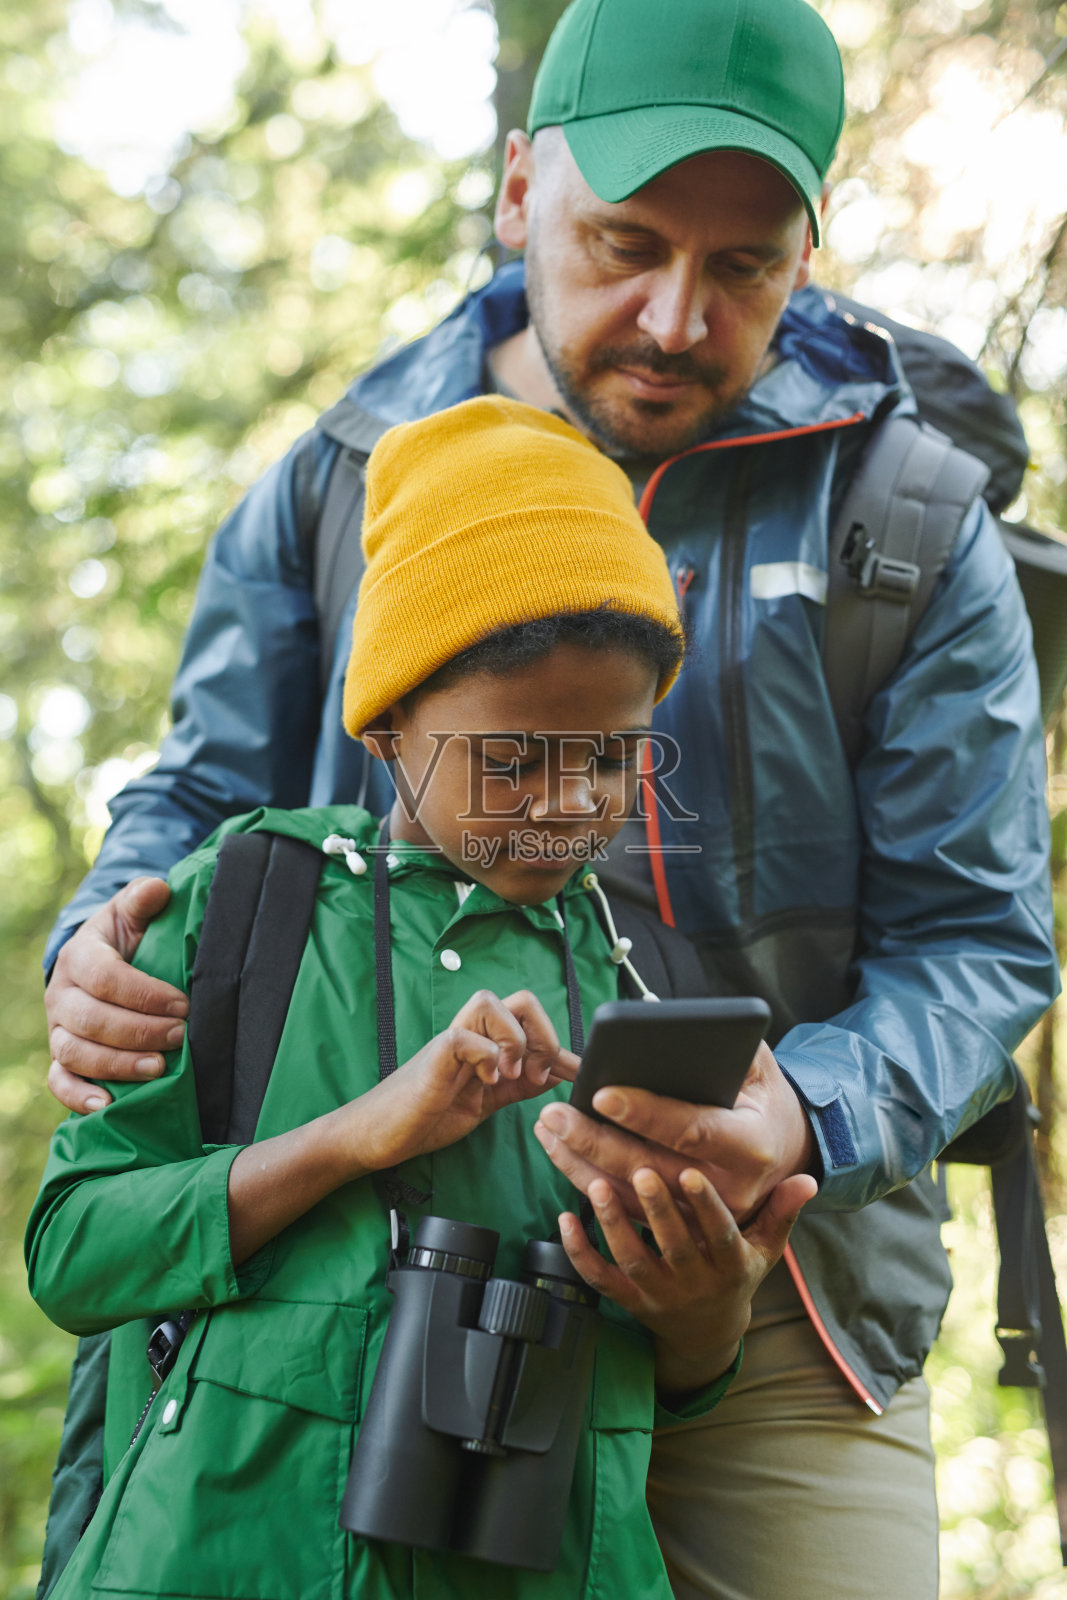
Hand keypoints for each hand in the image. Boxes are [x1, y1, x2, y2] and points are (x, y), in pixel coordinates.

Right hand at [45, 879, 188, 1113]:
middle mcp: (61, 996)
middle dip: (138, 1032)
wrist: (101, 964)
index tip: (182, 1004)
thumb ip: (142, 900)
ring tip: (158, 1070)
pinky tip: (108, 1104)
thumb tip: (157, 889)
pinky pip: (59, 1082)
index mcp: (79, 957)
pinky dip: (79, 1096)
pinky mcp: (60, 1058)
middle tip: (179, 1036)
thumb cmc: (127, 939)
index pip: (104, 977)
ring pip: (74, 1053)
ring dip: (117, 1065)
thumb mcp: (133, 913)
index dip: (144, 994)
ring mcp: (57, 1030)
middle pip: (90, 1020)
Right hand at [339, 988, 579, 1172]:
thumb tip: (556, 1075)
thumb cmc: (426, 1116)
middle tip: (537, 1074)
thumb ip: (518, 1086)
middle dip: (543, 1035)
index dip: (559, 1044)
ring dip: (514, 1039)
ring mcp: (451, 1042)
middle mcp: (471, 1034)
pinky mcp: (433, 1057)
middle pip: (521, 999)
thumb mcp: (487, 1101)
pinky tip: (487, 1081)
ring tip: (510, 1075)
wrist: (378, 1136)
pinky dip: (485, 1055)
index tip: (575, 1075)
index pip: (531, 1020)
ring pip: (491, 1002)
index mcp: (486, 1043)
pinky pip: (464, 1036)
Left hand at [533, 1041, 814, 1224]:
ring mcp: (703, 1218)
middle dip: (596, 1141)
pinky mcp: (681, 1230)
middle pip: (649, 1168)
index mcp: (750, 1149)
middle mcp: (728, 1192)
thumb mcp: (762, 1070)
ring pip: (630, 1198)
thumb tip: (670, 1030)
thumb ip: (728, 1050)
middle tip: (557, 1114)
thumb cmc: (765, 1104)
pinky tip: (563, 1160)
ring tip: (548, 1130)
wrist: (785, 1157)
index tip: (602, 1093)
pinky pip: (627, 1214)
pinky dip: (590, 1187)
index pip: (691, 1130)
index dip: (645, 1114)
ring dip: (581, 1165)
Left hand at [559, 1164, 816, 1391]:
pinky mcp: (628, 1300)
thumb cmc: (737, 1275)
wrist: (708, 1333)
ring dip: (613, 1224)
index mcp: (729, 1266)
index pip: (720, 1235)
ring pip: (632, 1260)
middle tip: (642, 1171)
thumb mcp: (765, 1250)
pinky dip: (579, 1252)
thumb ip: (781, 1213)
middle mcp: (693, 1282)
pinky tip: (565, 1219)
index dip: (706, 1207)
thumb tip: (808, 1180)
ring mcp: (657, 1294)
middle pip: (673, 1247)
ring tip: (597, 1185)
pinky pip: (600, 1280)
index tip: (692, 1174)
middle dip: (657, 1210)